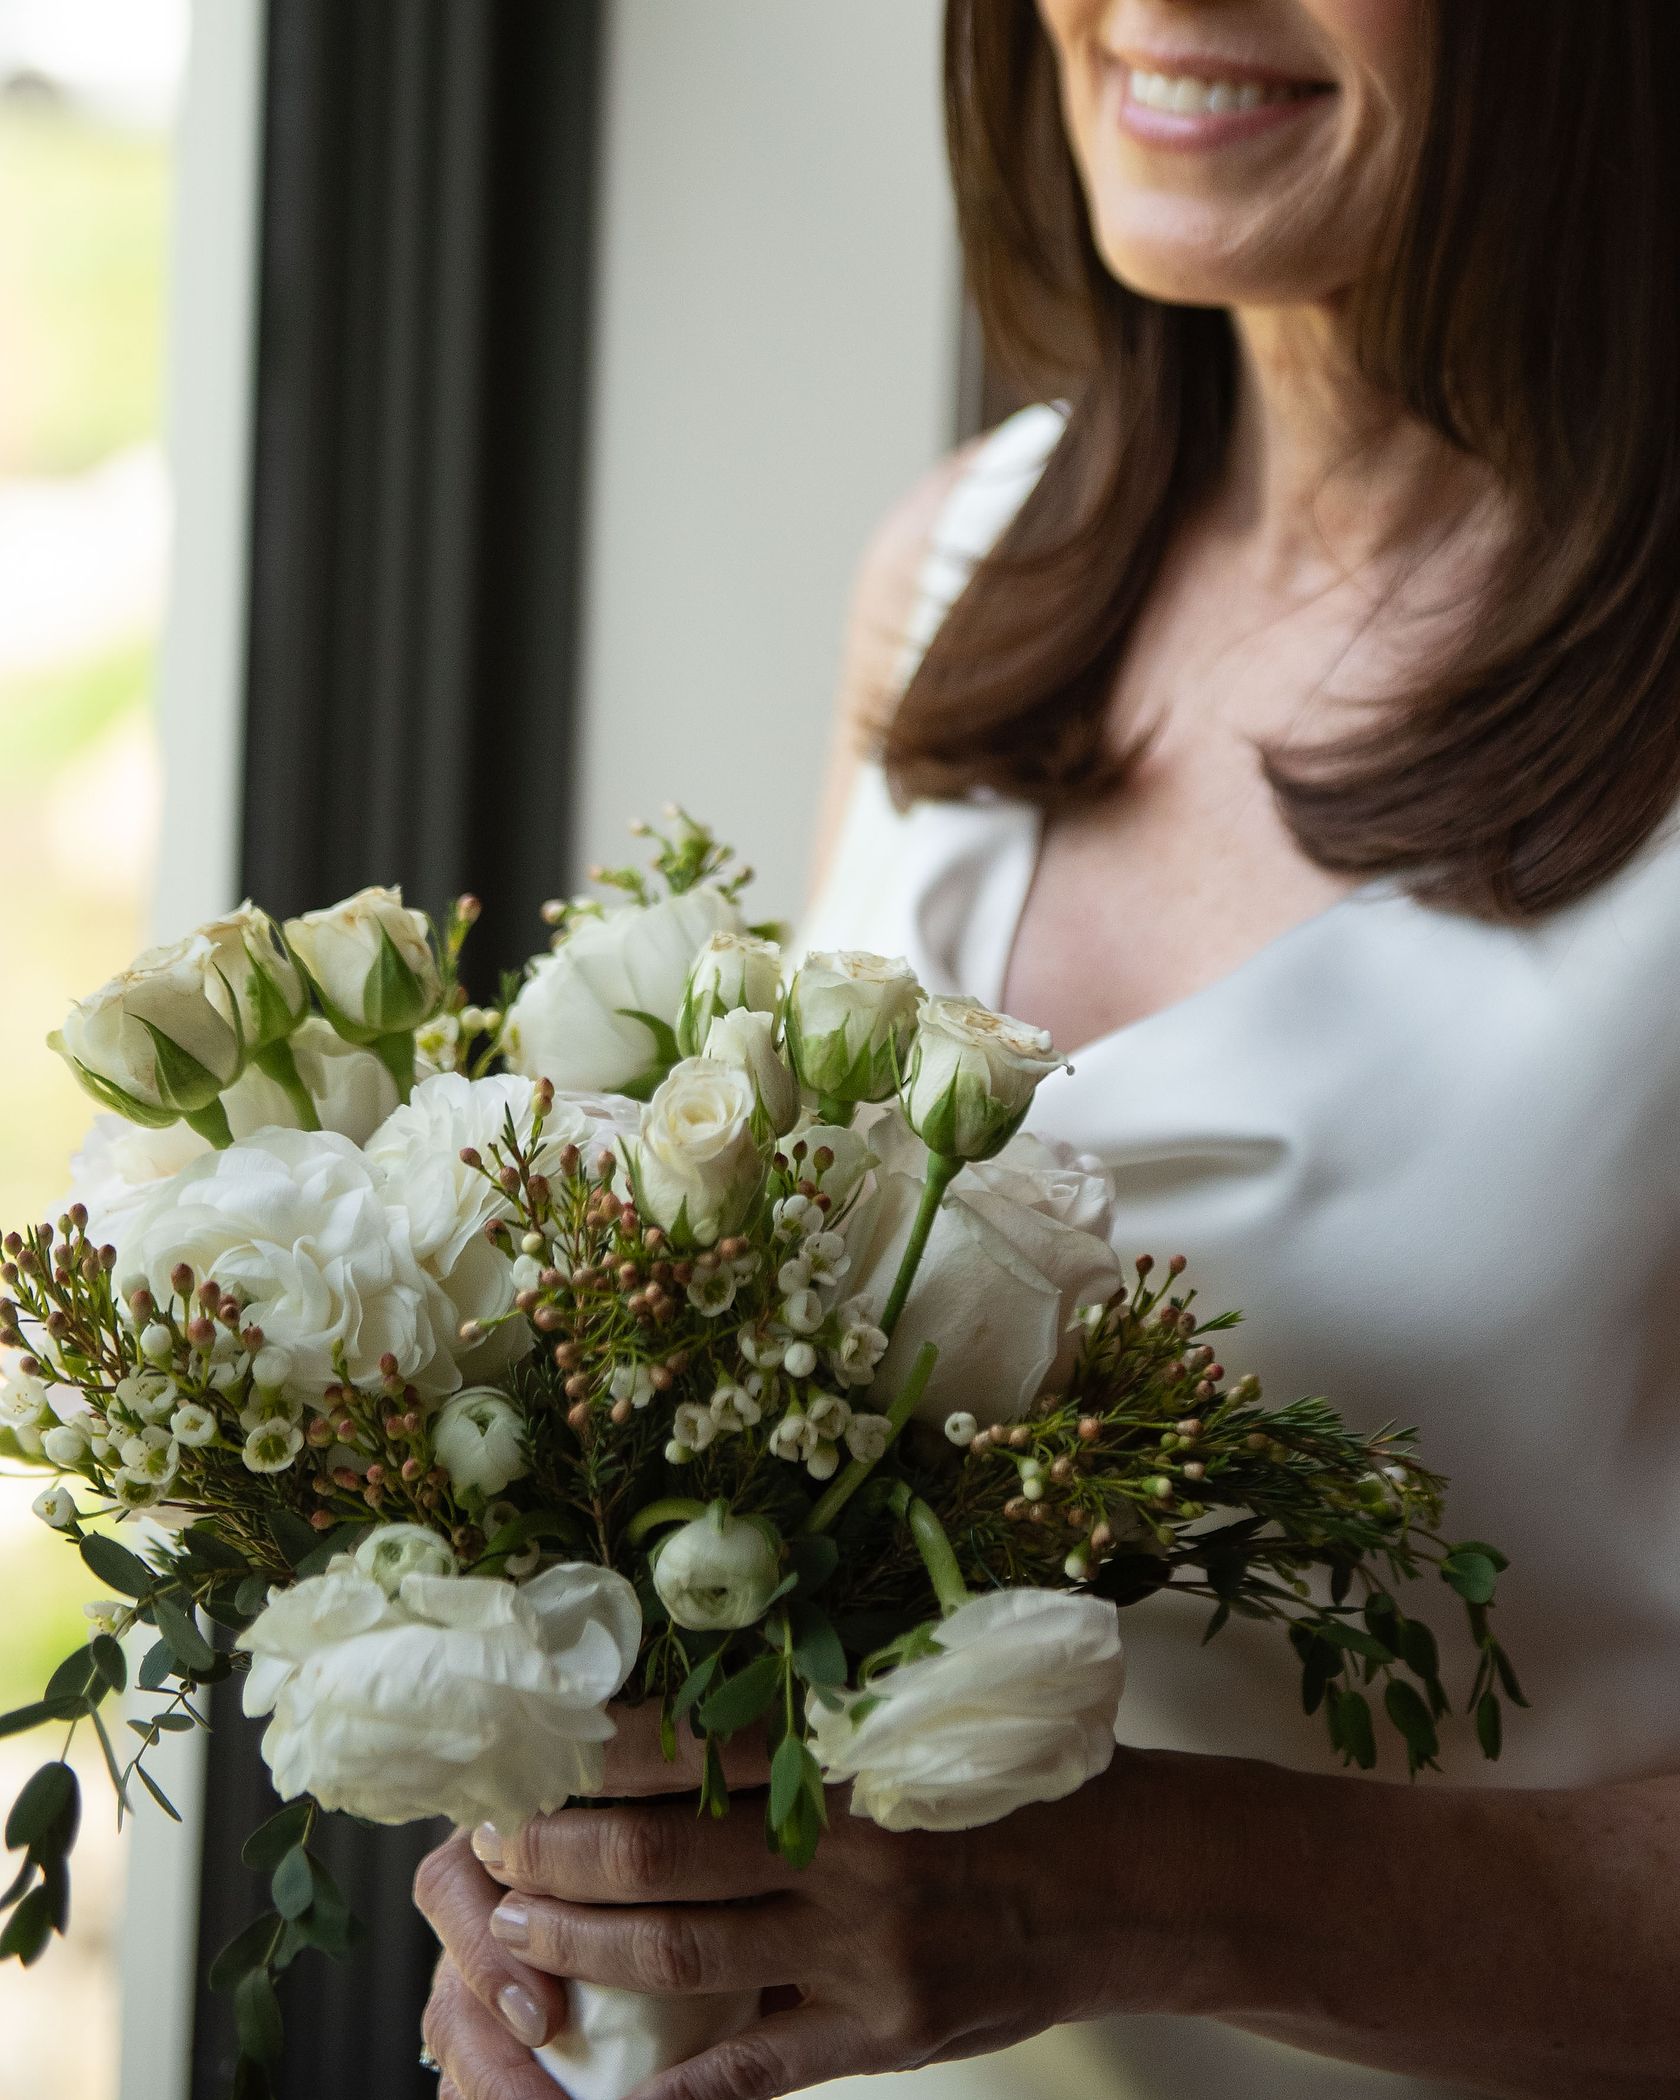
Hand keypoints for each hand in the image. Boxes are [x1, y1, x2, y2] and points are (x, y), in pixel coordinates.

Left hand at [418, 1744, 1169, 2099]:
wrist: (1130, 1879)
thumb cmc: (1019, 1778)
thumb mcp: (922, 1720)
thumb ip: (813, 1729)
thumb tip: (682, 1717)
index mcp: (849, 1757)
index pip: (683, 1750)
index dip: (591, 1757)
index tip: (532, 1751)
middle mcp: (846, 1852)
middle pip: (656, 1858)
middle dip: (554, 1850)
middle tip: (491, 1839)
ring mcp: (861, 1953)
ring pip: (681, 1958)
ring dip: (580, 1943)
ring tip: (517, 1927)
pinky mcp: (883, 2031)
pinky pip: (757, 2066)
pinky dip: (675, 2080)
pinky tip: (607, 2081)